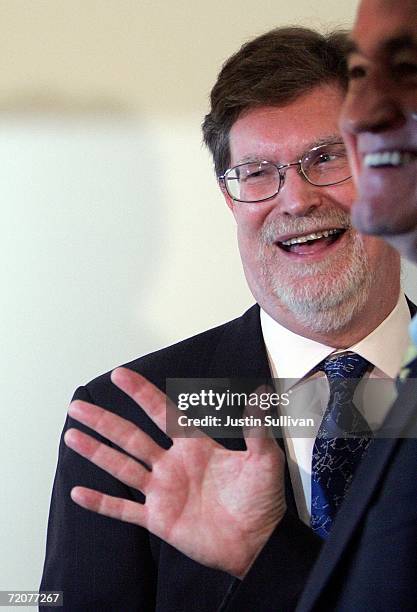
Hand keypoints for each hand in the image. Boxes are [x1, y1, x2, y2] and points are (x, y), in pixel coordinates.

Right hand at [64, 367, 285, 577]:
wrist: (258, 543)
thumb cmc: (262, 501)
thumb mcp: (264, 460)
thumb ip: (257, 429)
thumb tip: (260, 395)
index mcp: (194, 446)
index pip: (162, 412)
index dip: (141, 393)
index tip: (121, 375)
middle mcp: (172, 464)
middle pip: (130, 437)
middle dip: (104, 421)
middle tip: (79, 405)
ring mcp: (163, 491)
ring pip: (121, 467)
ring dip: (96, 452)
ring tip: (72, 435)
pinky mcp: (158, 518)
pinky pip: (123, 510)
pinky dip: (101, 503)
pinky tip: (79, 492)